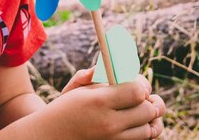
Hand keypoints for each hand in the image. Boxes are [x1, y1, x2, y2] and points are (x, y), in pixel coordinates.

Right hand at [37, 71, 163, 139]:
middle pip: (147, 110)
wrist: (48, 138)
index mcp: (99, 101)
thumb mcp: (75, 88)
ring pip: (149, 129)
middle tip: (141, 97)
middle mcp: (108, 124)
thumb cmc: (64, 108)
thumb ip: (96, 74)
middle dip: (148, 100)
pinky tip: (138, 123)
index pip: (137, 91)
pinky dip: (146, 131)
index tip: (137, 84)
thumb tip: (112, 64)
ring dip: (149, 118)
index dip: (142, 85)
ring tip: (140, 110)